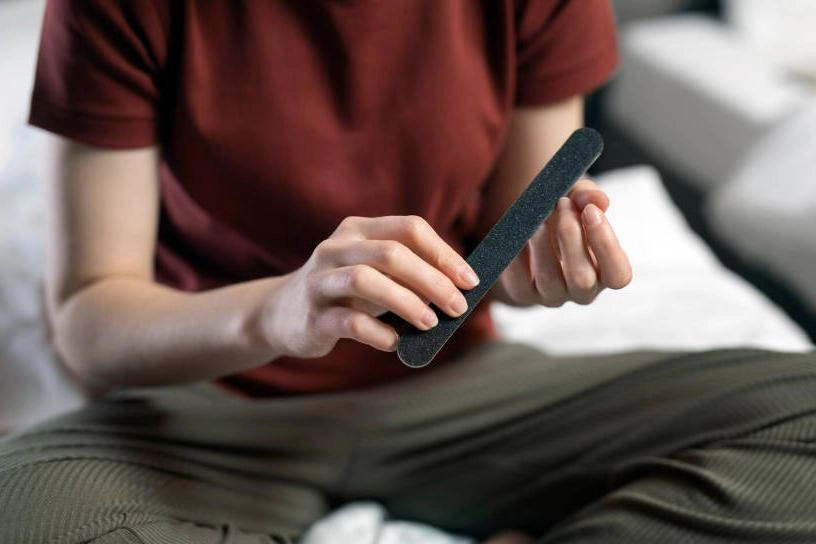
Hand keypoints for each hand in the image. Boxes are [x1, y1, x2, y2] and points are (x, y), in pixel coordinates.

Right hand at [258, 216, 479, 357]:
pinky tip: (394, 342)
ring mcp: (320, 281)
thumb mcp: (373, 269)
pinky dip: (378, 333)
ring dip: (406, 302)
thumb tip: (463, 287)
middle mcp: (336, 248)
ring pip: (366, 281)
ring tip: (430, 323)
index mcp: (358, 229)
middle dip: (432, 280)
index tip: (470, 281)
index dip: (444, 253)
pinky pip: (349, 322)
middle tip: (458, 307)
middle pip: (391, 253)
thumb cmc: (345, 291)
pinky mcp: (312, 316)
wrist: (282, 314)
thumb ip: (409, 270)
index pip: (409, 228)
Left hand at [495, 179, 631, 305]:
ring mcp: (551, 296)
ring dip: (541, 243)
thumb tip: (595, 199)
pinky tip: (516, 232)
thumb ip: (589, 196)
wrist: (531, 232)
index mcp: (606, 274)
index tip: (590, 210)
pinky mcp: (523, 293)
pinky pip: (518, 280)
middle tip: (561, 203)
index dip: (606, 244)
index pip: (618, 275)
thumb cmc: (564, 216)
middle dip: (571, 236)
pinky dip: (516, 255)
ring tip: (535, 216)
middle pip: (582, 278)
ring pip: (549, 279)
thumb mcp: (578, 199)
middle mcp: (582, 291)